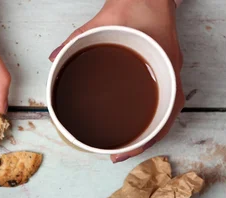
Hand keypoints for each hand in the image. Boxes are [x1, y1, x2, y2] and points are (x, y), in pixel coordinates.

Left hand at [49, 0, 183, 162]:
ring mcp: (170, 72)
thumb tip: (54, 59)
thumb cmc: (139, 2)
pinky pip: (161, 100)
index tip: (125, 152)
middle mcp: (171, 73)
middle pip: (165, 119)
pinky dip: (149, 116)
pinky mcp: (164, 69)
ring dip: (147, 132)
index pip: (166, 111)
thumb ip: (78, 38)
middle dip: (144, 141)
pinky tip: (132, 122)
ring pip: (164, 113)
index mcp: (165, 64)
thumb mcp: (104, 20)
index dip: (147, 137)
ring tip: (124, 146)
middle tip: (119, 155)